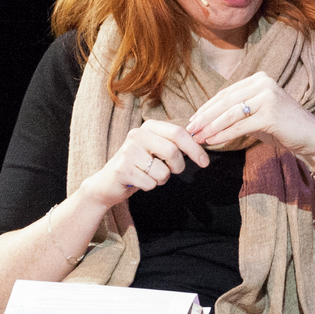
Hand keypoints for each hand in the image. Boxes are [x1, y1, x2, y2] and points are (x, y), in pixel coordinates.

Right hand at [80, 120, 208, 207]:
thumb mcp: (158, 150)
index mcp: (149, 127)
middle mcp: (137, 134)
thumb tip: (201, 140)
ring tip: (149, 175)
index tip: (204, 162)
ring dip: (162, 179)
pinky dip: (149, 186)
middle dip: (177, 167)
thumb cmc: (140, 165)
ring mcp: (127, 151)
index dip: (195, 148)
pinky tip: (138, 181)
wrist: (109, 182)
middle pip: (172, 151)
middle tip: (171, 171)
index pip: (178, 133)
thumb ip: (176, 144)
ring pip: (162, 171)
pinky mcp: (121, 168)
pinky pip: (150, 183)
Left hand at [185, 72, 314, 174]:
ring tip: (197, 138)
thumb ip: (239, 111)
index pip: (226, 93)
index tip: (193, 120)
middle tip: (190, 130)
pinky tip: (212, 141)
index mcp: (259, 79)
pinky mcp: (270, 114)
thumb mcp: (259, 114)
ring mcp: (268, 97)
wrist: (312, 139)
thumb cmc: (284, 128)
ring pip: (230, 113)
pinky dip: (223, 134)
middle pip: (225, 101)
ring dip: (211, 127)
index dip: (207, 107)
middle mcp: (263, 83)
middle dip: (205, 117)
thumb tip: (209, 119)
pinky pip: (240, 126)